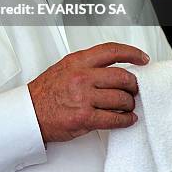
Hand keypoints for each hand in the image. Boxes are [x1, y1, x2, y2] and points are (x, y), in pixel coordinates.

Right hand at [27, 42, 149, 142]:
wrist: (29, 113)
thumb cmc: (45, 91)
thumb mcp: (65, 67)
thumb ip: (87, 65)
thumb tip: (112, 68)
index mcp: (78, 61)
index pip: (112, 51)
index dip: (132, 53)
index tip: (142, 58)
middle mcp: (82, 77)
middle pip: (122, 77)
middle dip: (133, 85)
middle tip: (134, 89)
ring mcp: (84, 97)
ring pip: (121, 98)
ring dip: (130, 104)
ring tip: (128, 106)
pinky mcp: (85, 117)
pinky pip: (114, 119)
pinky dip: (125, 120)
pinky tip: (127, 119)